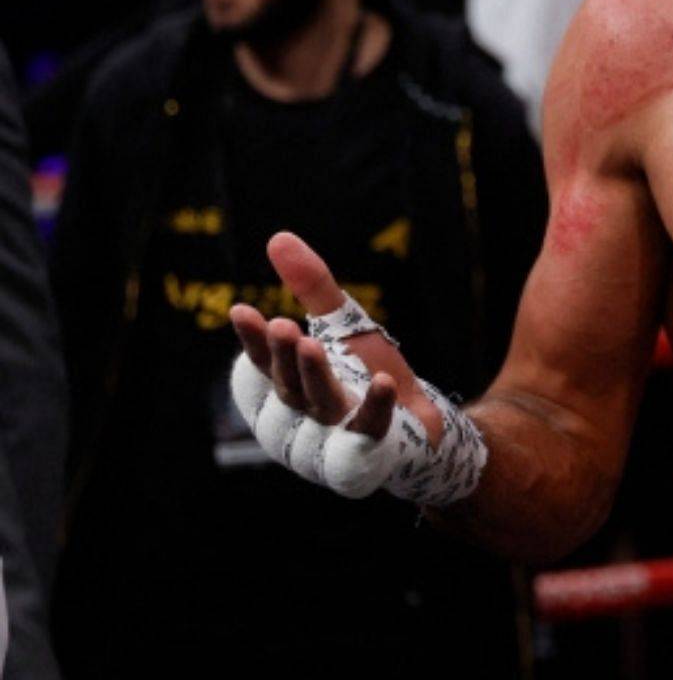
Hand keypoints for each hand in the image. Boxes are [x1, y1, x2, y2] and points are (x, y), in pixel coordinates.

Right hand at [229, 231, 442, 443]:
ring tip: (313, 344)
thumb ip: (313, 287)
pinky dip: (375, 406)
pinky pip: (369, 429)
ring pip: (321, 405)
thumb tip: (278, 237)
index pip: (264, 363)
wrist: (418, 423)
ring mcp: (335, 434)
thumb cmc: (366, 374)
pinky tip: (383, 383)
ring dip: (316, 376)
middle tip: (282, 324)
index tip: (242, 310)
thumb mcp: (343, 325)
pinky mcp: (370, 447)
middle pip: (288, 385)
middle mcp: (303, 414)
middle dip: (284, 355)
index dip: (254, 340)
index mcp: (288, 386)